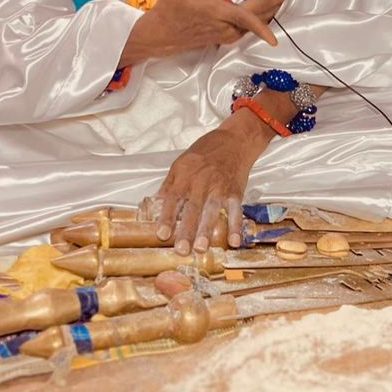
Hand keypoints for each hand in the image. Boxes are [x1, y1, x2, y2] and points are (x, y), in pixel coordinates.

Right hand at [121, 0, 312, 65]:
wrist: (159, 35)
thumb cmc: (167, 7)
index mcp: (218, 13)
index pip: (251, 15)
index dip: (273, 8)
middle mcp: (229, 27)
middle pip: (264, 13)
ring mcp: (230, 34)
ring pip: (261, 20)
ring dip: (277, 4)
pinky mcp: (228, 37)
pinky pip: (253, 25)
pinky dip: (265, 12)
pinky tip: (272, 2)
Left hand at [155, 111, 270, 254]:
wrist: (234, 141)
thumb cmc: (205, 152)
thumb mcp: (180, 164)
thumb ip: (169, 185)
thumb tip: (155, 204)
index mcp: (185, 177)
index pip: (173, 200)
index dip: (167, 217)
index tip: (162, 234)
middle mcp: (201, 183)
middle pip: (192, 209)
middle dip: (186, 230)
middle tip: (181, 250)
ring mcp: (219, 188)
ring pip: (211, 211)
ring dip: (206, 231)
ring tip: (200, 248)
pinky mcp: (235, 192)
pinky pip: (235, 211)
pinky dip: (235, 227)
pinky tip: (233, 242)